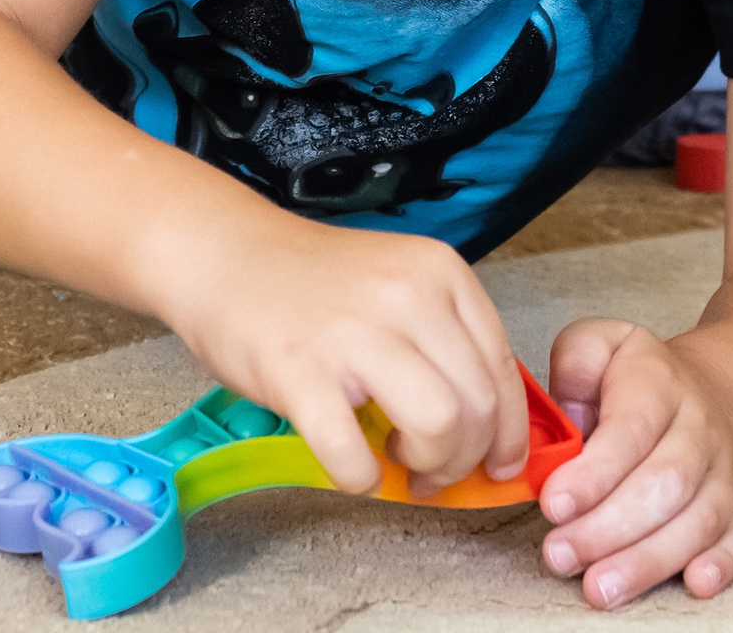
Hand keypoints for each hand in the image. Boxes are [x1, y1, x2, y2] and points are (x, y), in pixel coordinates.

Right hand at [155, 213, 530, 496]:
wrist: (223, 254)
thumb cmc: (311, 284)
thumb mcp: (397, 286)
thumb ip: (443, 340)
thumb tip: (487, 428)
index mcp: (439, 272)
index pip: (503, 368)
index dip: (508, 431)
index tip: (498, 462)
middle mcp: (407, 295)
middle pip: (479, 405)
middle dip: (467, 458)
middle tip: (433, 470)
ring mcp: (353, 332)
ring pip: (440, 426)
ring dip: (428, 466)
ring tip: (398, 460)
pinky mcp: (301, 372)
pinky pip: (354, 455)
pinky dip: (361, 479)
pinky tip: (352, 467)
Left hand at [537, 319, 732, 608]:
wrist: (719, 391)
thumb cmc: (640, 378)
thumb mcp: (600, 345)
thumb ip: (574, 364)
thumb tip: (566, 417)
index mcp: (659, 384)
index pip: (630, 430)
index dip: (593, 472)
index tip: (553, 504)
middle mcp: (700, 429)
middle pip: (664, 484)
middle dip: (608, 528)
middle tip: (560, 554)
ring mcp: (725, 472)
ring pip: (698, 520)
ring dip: (648, 559)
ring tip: (600, 585)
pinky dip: (723, 565)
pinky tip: (693, 583)